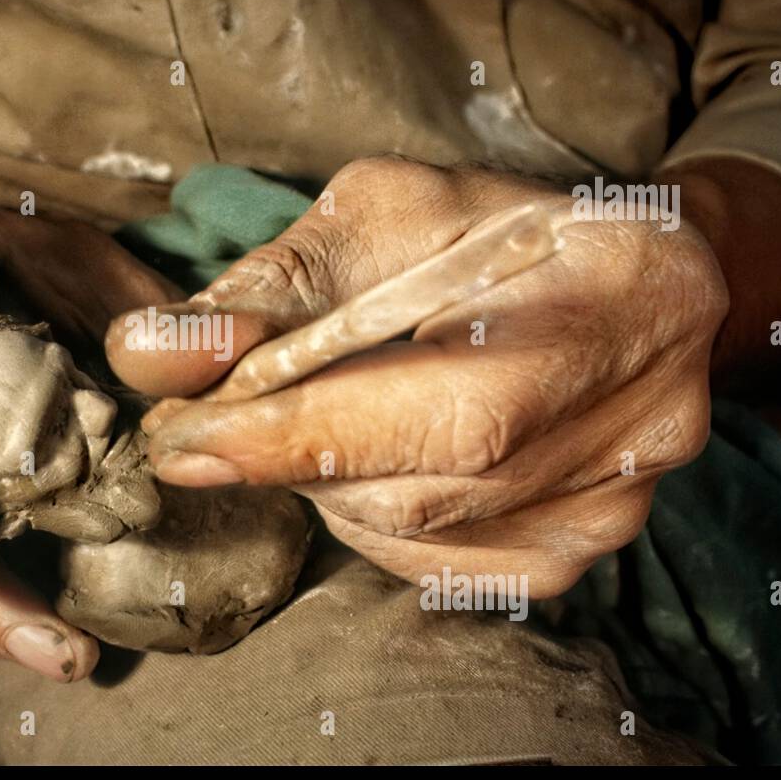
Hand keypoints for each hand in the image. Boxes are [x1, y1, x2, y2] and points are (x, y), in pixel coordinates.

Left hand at [107, 157, 729, 596]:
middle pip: (413, 487)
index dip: (302, 434)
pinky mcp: (569, 556)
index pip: (445, 411)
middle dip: (283, 455)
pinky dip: (361, 512)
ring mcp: (608, 511)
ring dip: (318, 479)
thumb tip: (146, 356)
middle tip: (202, 419)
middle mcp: (634, 431)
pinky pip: (427, 564)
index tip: (179, 435)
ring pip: (406, 532)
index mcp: (612, 304)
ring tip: (293, 418)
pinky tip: (361, 457)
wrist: (625, 290)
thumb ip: (268, 288)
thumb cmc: (495, 232)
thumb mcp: (383, 215)